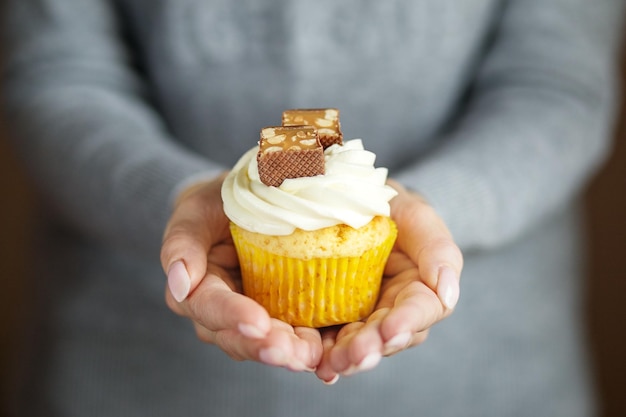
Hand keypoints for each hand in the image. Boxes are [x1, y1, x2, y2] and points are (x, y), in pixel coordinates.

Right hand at [160, 173, 322, 371]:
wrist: (243, 207)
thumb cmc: (214, 206)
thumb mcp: (194, 212)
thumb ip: (182, 244)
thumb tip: (179, 284)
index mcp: (195, 291)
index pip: (209, 307)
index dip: (232, 316)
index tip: (258, 323)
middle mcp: (219, 316)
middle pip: (238, 338)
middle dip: (265, 347)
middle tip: (291, 353)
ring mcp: (251, 320)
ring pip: (265, 344)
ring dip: (289, 353)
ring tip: (312, 356)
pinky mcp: (280, 318)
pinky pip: (292, 338)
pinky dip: (309, 348)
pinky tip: (327, 356)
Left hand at [315, 179, 462, 382]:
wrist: (352, 202)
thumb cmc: (392, 207)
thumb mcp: (417, 216)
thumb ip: (438, 249)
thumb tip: (449, 293)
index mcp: (420, 290)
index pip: (421, 310)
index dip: (407, 322)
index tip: (392, 329)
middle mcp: (394, 311)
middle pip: (387, 337)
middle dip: (372, 348)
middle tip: (355, 355)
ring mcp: (363, 318)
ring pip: (359, 345)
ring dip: (347, 357)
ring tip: (332, 365)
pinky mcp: (333, 318)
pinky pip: (330, 339)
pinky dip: (323, 354)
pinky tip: (317, 365)